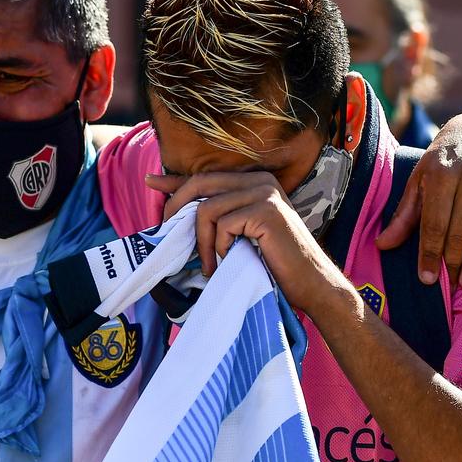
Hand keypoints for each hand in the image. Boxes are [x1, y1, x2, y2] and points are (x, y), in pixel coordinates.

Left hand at [148, 171, 347, 315]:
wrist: (310, 284)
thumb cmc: (273, 264)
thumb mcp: (240, 235)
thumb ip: (218, 219)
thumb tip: (177, 215)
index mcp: (254, 182)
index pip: (205, 177)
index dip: (174, 180)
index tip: (150, 181)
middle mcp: (259, 180)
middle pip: (200, 185)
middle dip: (177, 210)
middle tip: (171, 237)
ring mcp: (264, 192)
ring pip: (207, 208)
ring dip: (202, 241)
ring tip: (211, 264)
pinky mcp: (265, 210)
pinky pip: (222, 225)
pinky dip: (220, 247)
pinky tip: (230, 261)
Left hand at [376, 113, 461, 287]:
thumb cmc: (443, 161)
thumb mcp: (419, 180)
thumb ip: (404, 214)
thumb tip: (382, 245)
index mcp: (441, 174)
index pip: (434, 223)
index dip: (429, 254)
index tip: (426, 279)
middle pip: (460, 229)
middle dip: (454, 261)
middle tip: (450, 285)